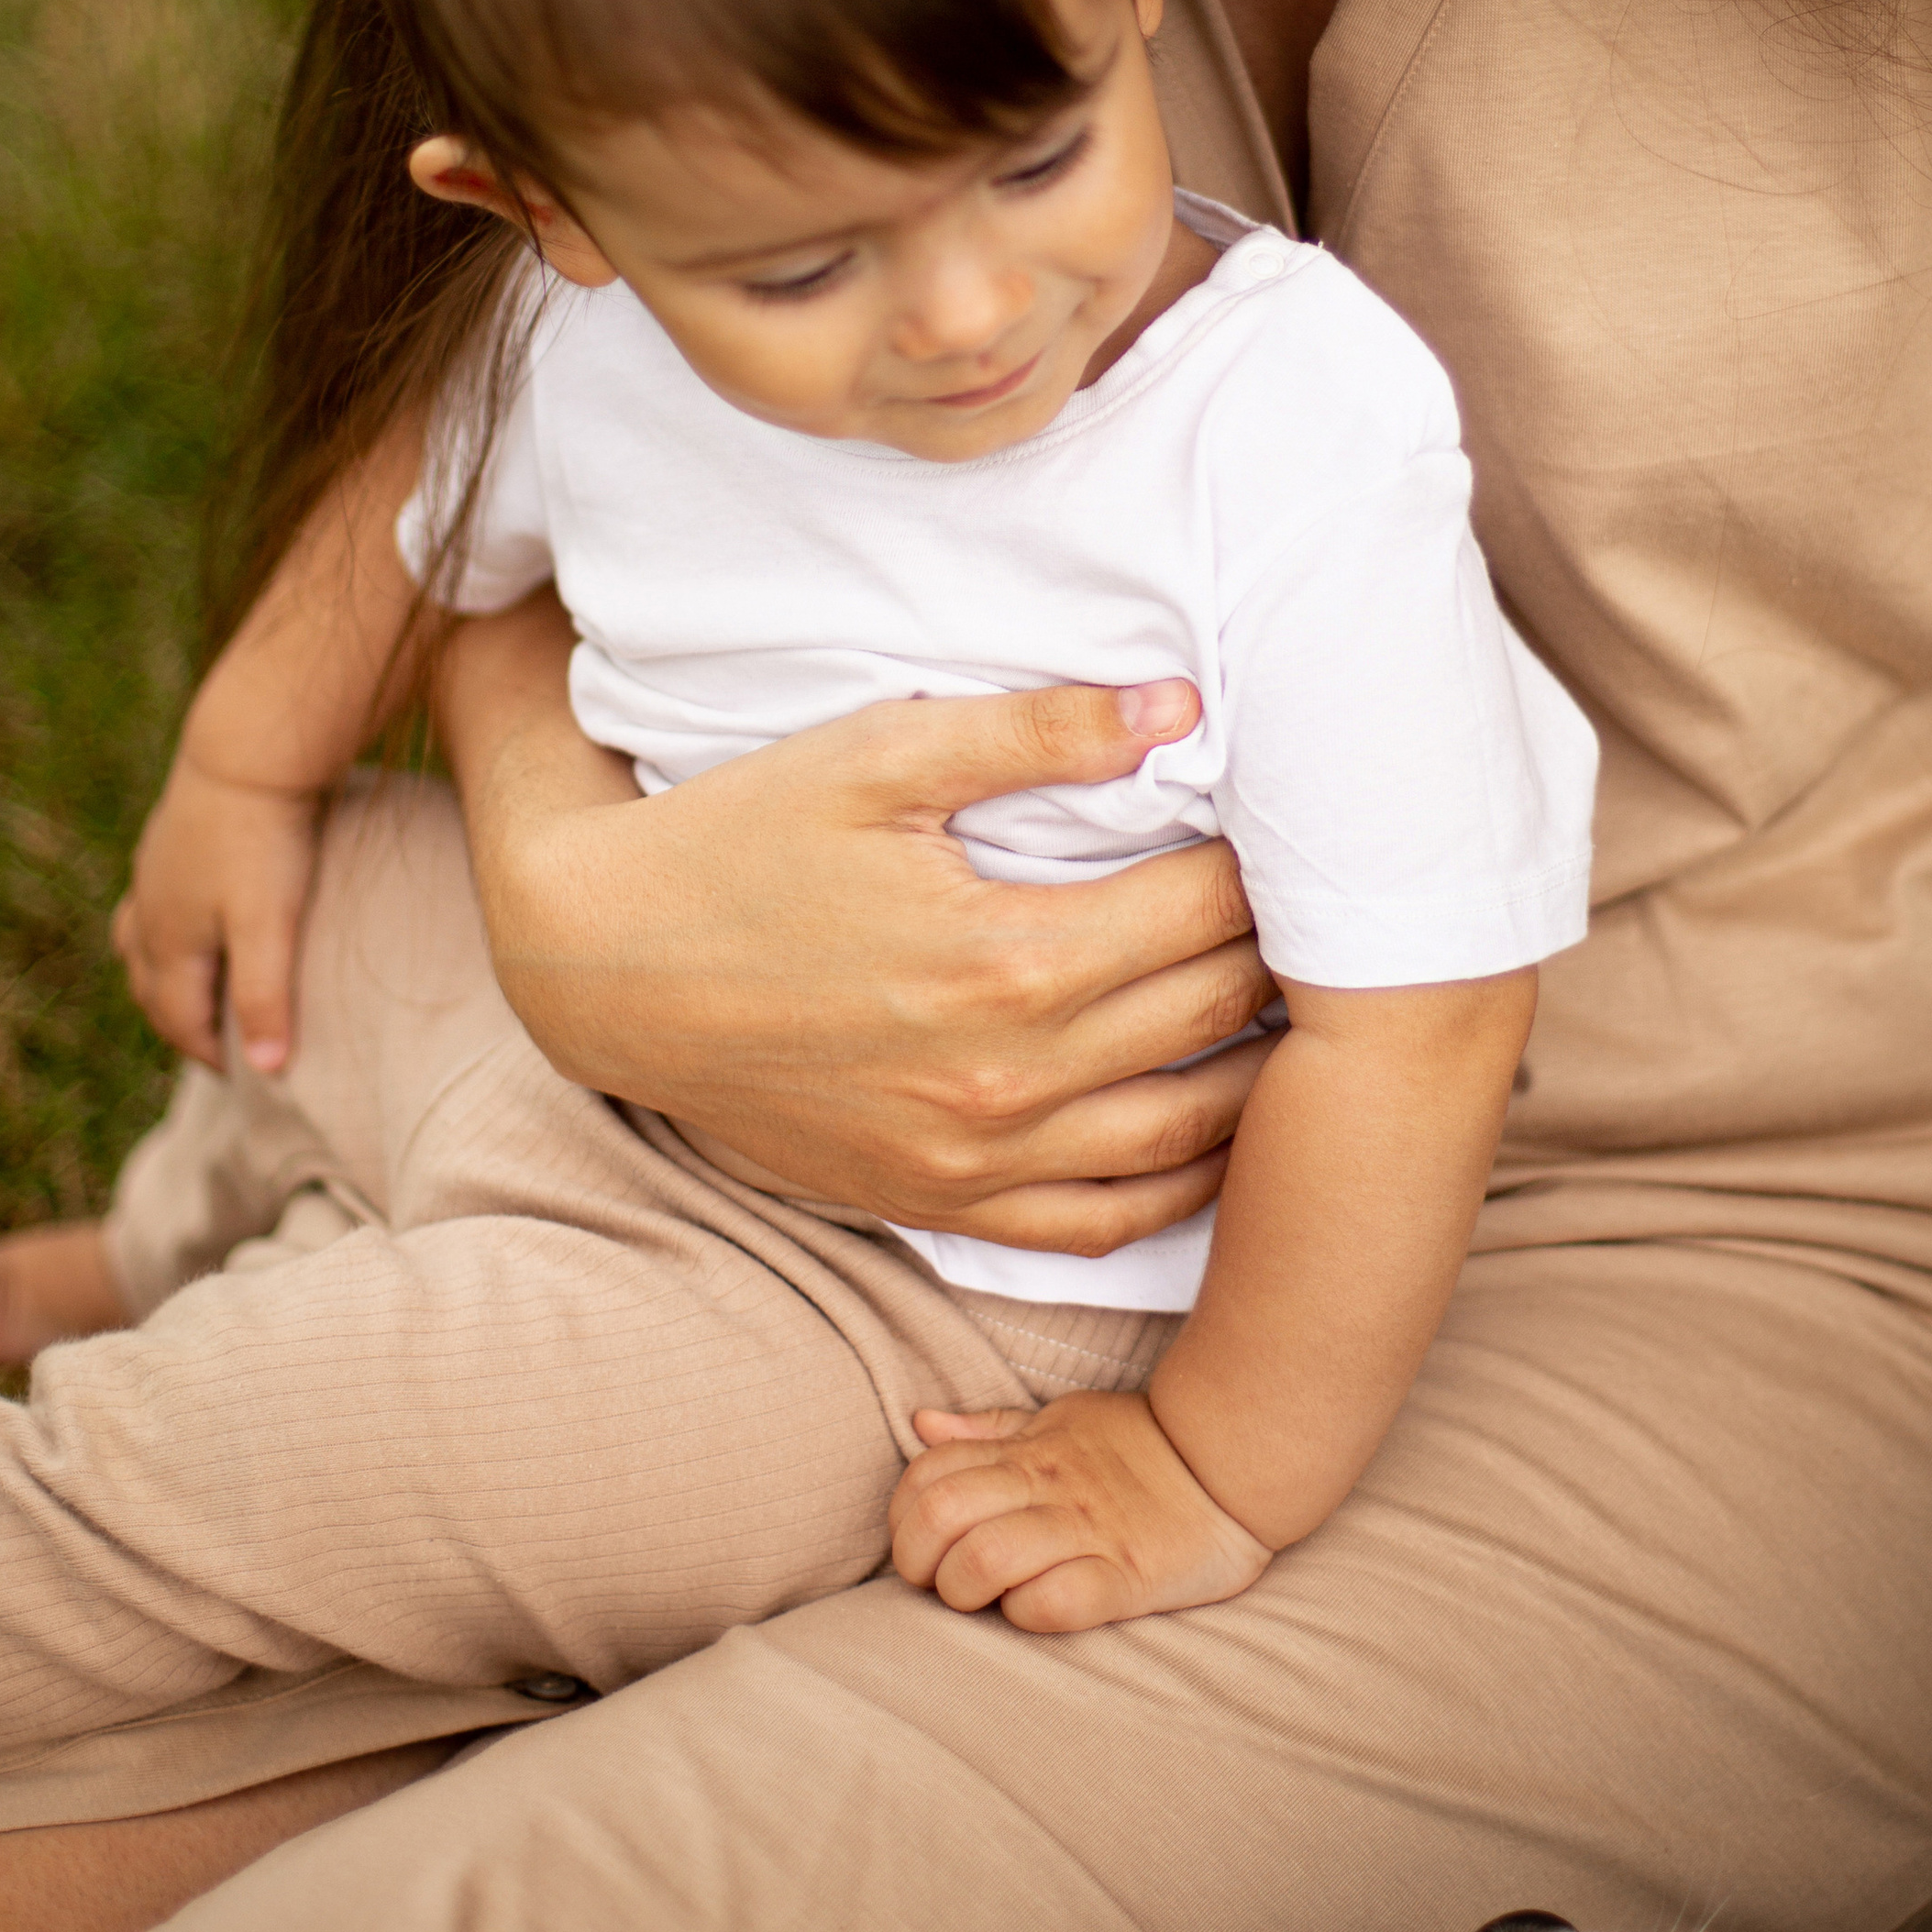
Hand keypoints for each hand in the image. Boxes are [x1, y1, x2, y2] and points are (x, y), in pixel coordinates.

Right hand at [111, 753, 323, 1072]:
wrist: (249, 748)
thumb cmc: (263, 839)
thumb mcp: (268, 923)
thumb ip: (265, 994)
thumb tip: (266, 1070)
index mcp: (170, 941)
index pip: (179, 1019)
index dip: (209, 1053)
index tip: (243, 1075)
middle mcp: (151, 913)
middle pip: (153, 989)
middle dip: (180, 1024)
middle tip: (220, 1048)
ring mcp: (153, 874)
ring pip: (144, 946)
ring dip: (166, 978)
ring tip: (198, 994)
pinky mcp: (168, 840)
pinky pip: (155, 904)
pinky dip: (169, 932)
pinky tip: (193, 919)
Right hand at [437, 592, 1276, 1252]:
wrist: (604, 969)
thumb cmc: (741, 839)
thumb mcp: (878, 754)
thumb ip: (1038, 729)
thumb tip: (1183, 708)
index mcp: (1007, 957)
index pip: (1207, 913)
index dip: (1273, 864)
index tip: (1304, 825)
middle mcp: (1007, 1079)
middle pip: (1214, 1016)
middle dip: (1286, 957)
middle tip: (1327, 906)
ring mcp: (975, 1160)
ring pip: (1186, 1138)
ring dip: (1265, 1079)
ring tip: (1307, 1013)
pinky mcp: (940, 1204)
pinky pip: (1102, 1224)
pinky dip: (1184, 1188)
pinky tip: (1219, 1131)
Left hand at [890, 1394, 1273, 1632]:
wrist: (1232, 1463)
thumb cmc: (1138, 1445)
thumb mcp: (1059, 1419)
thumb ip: (991, 1429)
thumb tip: (922, 1424)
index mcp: (1026, 1451)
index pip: (927, 1473)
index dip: (903, 1515)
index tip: (921, 1543)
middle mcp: (1047, 1487)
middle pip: (940, 1515)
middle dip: (918, 1559)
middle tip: (938, 1580)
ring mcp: (1086, 1532)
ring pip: (983, 1559)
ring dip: (965, 1589)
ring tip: (984, 1600)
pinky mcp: (1127, 1578)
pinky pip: (1054, 1604)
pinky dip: (1029, 1614)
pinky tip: (1036, 1611)